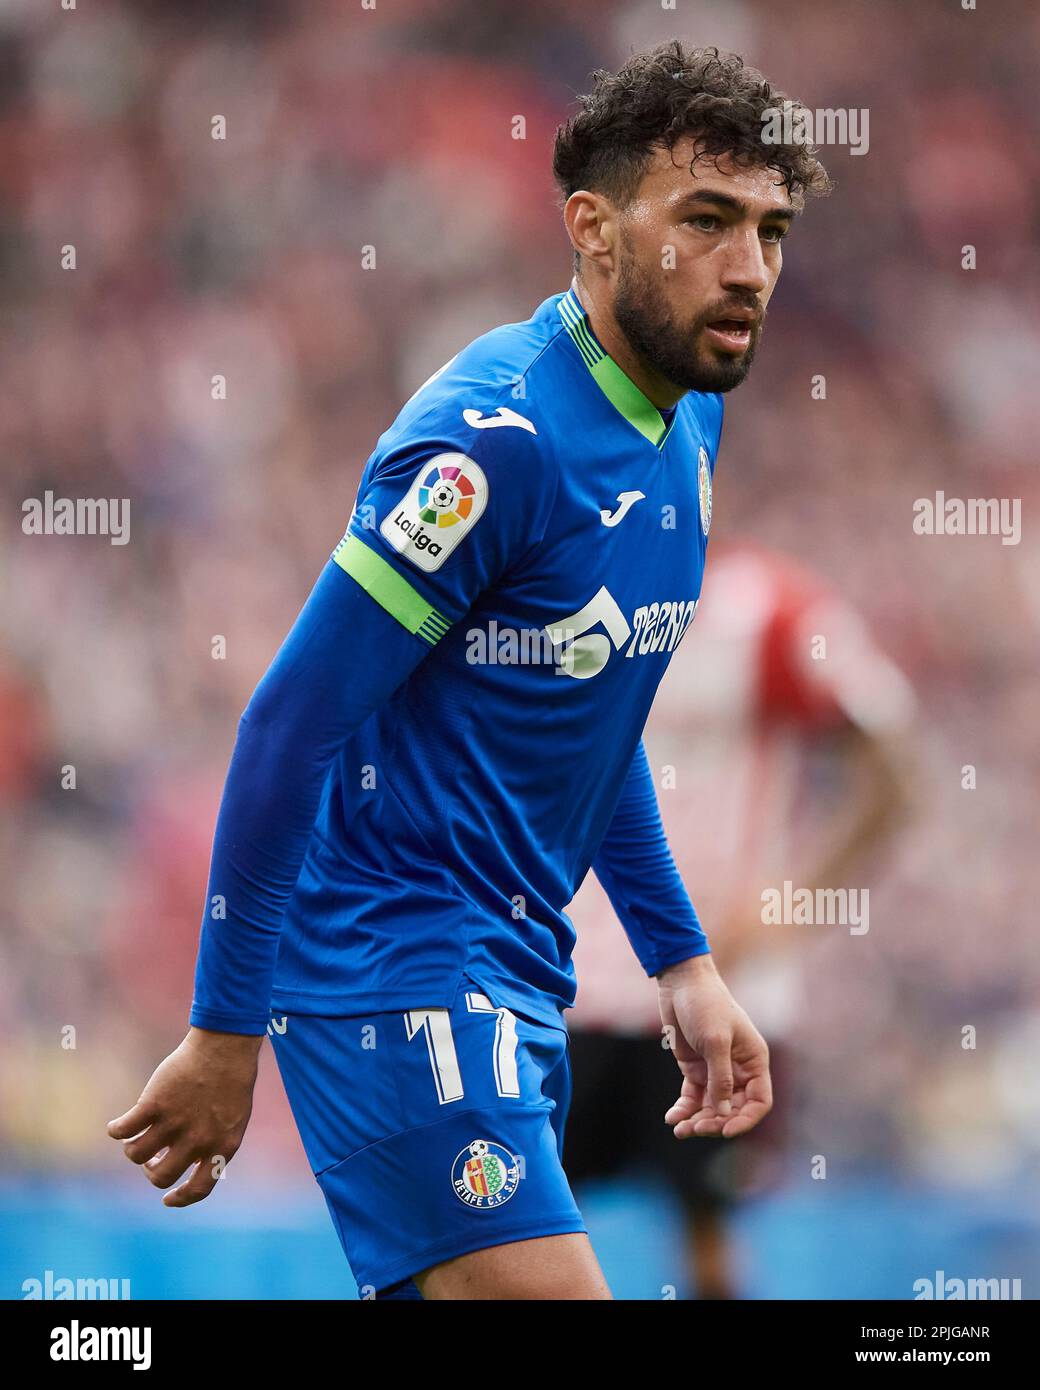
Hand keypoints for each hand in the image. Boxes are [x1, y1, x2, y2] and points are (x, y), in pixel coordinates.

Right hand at [106, 1027, 261, 1206]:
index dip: (180, 1199)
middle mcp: (197, 1141)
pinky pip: (122, 1130)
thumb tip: (188, 1162)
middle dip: (151, 1171)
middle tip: (153, 1156)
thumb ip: (214, 1143)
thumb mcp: (233, 1119)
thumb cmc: (231, 1080)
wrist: (225, 1047)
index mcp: (221, 1148)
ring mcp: (174, 1123)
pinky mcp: (154, 1105)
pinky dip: (116, 1129)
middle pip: (160, 1176)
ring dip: (133, 1149)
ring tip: (138, 1135)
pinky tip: (118, 1124)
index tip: (167, 1199)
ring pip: (136, 1154)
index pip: (198, 1189)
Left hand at [657, 954, 771, 1138]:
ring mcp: (715, 1070)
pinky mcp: (695, 1068)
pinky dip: (684, 1109)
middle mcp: (738, 1069)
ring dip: (698, 1121)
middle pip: (733, 1109)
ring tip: (680, 1129)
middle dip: (716, 1122)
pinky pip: (693, 1097)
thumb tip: (724, 1113)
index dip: (745, 1119)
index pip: (758, 1101)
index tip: (725, 1130)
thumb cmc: (705, 1005)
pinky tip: (672, 1118)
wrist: (680, 984)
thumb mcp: (715, 1040)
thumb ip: (720, 1078)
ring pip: (712, 1107)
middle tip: (694, 1129)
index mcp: (753, 1061)